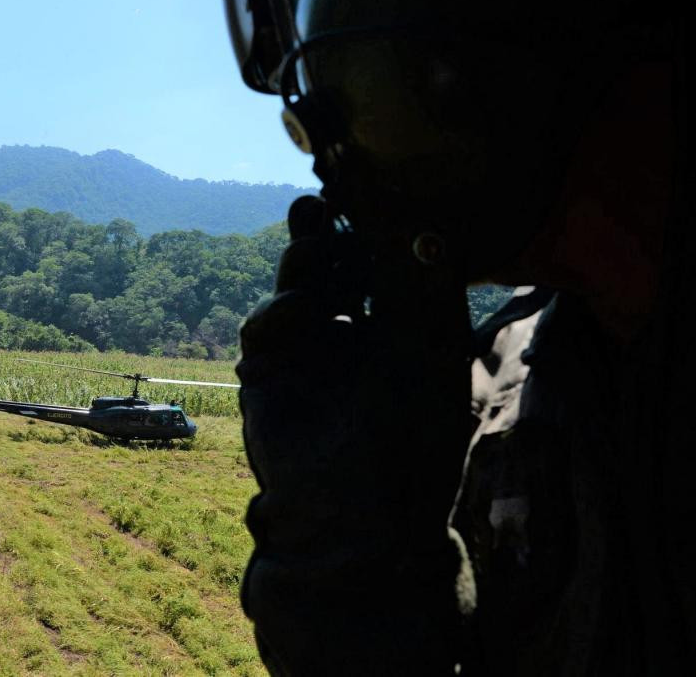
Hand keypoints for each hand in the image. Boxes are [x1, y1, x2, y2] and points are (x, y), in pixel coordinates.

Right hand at [237, 195, 473, 674]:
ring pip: (293, 291)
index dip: (369, 229)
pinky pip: (263, 331)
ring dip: (302, 256)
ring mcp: (303, 360)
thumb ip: (426, 286)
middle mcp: (346, 342)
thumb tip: (424, 220)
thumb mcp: (433, 350)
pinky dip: (280, 311)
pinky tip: (304, 307)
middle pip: (330, 271)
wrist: (367, 511)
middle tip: (327, 194)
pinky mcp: (265, 379)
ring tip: (315, 226)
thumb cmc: (416, 436)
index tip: (369, 184)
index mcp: (391, 335)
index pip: (376, 269)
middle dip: (327, 231)